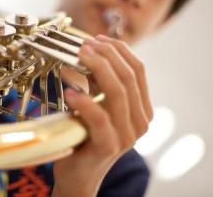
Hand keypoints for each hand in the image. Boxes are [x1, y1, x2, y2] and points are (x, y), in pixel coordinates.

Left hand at [52, 35, 152, 196]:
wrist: (79, 174)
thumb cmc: (86, 136)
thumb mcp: (98, 104)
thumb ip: (100, 83)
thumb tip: (91, 51)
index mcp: (142, 109)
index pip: (138, 70)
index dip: (120, 50)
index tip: (99, 39)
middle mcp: (141, 122)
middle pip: (128, 78)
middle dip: (106, 55)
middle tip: (85, 45)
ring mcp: (127, 136)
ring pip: (118, 93)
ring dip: (97, 69)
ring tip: (79, 57)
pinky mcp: (108, 147)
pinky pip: (99, 118)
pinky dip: (84, 102)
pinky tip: (70, 93)